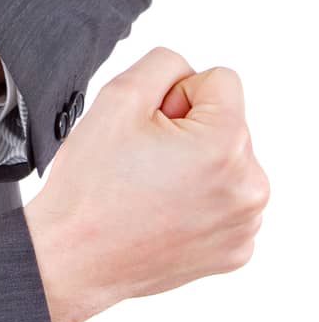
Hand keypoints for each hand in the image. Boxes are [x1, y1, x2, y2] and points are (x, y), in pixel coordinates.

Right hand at [23, 46, 271, 321]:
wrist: (73, 257)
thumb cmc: (90, 188)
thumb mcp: (118, 96)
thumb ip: (163, 63)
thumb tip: (188, 75)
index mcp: (226, 146)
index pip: (219, 81)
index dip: (176, 95)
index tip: (152, 126)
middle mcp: (249, 188)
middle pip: (226, 122)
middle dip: (187, 130)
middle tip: (144, 160)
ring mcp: (245, 224)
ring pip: (226, 161)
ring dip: (195, 164)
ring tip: (151, 186)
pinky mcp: (235, 250)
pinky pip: (225, 200)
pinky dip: (198, 199)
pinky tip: (163, 210)